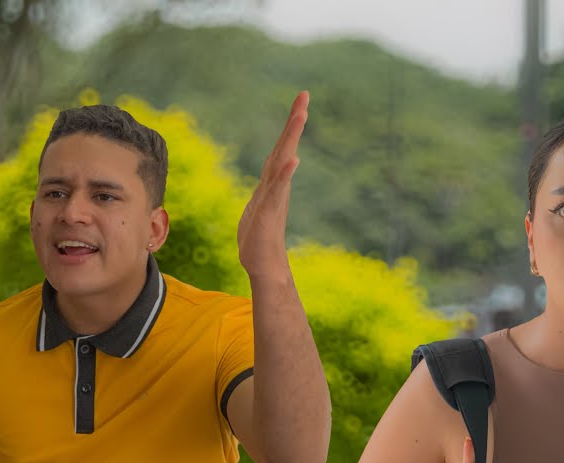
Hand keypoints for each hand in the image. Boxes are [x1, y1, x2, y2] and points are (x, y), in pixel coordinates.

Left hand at [237, 91, 307, 278]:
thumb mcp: (260, 205)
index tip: (300, 101)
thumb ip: (268, 188)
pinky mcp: (271, 211)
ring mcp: (275, 196)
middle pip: (285, 147)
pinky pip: (278, 188)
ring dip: (291, 138)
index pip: (281, 147)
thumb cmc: (259, 237)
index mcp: (272, 181)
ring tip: (301, 115)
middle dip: (294, 121)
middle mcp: (276, 184)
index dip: (289, 125)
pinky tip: (293, 160)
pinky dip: (286, 173)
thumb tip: (275, 176)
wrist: (262, 265)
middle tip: (304, 96)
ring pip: (283, 161)